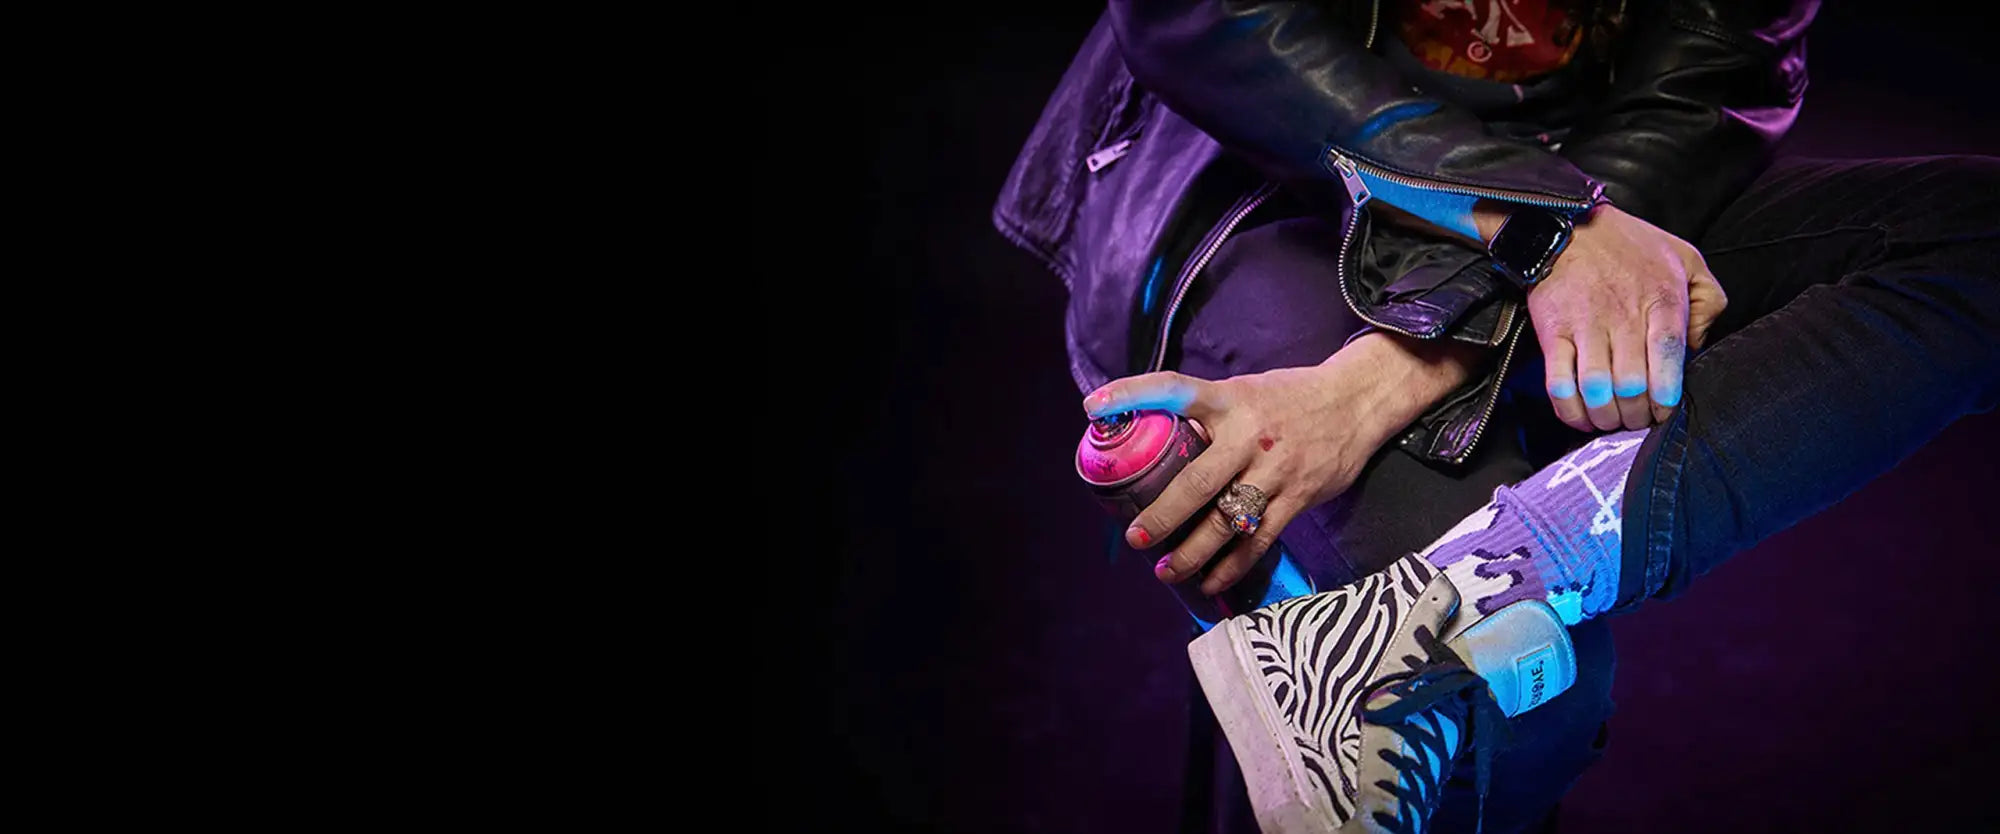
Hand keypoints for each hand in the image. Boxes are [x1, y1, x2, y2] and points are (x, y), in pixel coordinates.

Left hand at [1082, 333, 1477, 594]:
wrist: (1356, 402)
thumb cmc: (1290, 397)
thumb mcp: (1246, 390)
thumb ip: (1208, 414)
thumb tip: (1157, 434)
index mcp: (1230, 400)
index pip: (1174, 390)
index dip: (1133, 394)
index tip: (1094, 407)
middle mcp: (1250, 435)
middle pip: (1198, 481)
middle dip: (1163, 515)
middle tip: (1136, 537)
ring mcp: (1276, 470)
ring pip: (1227, 521)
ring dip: (1192, 552)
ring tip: (1164, 570)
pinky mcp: (1297, 498)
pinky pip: (1259, 540)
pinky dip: (1232, 566)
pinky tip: (1210, 582)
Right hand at [1523, 204, 1727, 430]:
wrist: (1569, 226)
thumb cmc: (1630, 245)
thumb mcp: (1686, 259)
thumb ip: (1708, 300)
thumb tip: (1699, 344)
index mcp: (1660, 301)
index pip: (1668, 358)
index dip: (1666, 395)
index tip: (1664, 409)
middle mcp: (1623, 316)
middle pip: (1632, 385)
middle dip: (1636, 415)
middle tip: (1638, 418)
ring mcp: (1585, 327)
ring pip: (1596, 391)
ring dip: (1605, 417)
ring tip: (1611, 420)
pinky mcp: (1553, 333)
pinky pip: (1559, 384)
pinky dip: (1569, 409)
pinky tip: (1580, 415)